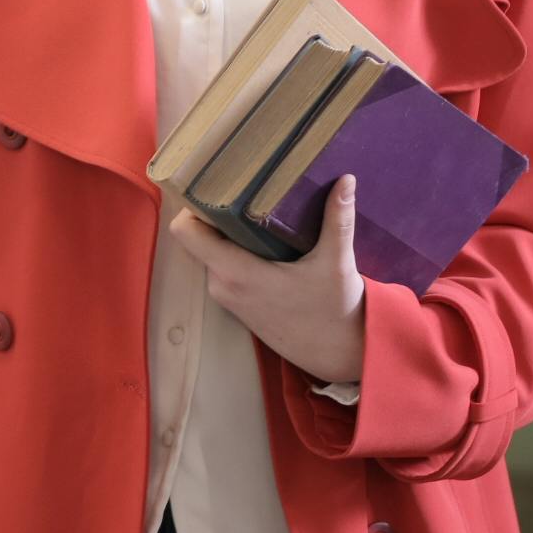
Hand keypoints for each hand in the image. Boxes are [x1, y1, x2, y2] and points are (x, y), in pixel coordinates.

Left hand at [166, 173, 366, 385]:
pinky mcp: (236, 302)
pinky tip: (261, 235)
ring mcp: (227, 296)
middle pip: (198, 236)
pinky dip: (235, 249)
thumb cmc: (335, 310)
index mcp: (236, 272)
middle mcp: (222, 285)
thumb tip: (346, 179)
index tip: (216, 185)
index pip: (185, 232)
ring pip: (211, 251)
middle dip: (216, 211)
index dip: (193, 204)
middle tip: (242, 186)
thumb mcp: (337, 263)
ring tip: (254, 205)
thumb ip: (338, 219)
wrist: (339, 354)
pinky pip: (222, 266)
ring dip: (227, 231)